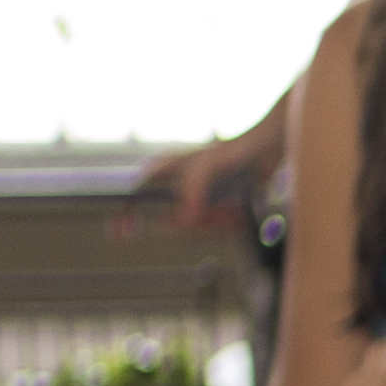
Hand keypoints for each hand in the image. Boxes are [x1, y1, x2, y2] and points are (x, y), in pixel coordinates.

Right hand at [130, 107, 289, 236]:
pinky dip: (228, 224)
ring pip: (196, 229)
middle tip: (221, 212)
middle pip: (173, 222)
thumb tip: (183, 218)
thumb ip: (194, 188)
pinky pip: (214, 230)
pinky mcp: (214, 211)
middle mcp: (176, 189)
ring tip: (233, 209)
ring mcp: (195, 202)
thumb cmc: (233, 152)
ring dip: (217, 223)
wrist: (265, 153)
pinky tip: (238, 212)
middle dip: (197, 224)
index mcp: (163, 173)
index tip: (120, 233)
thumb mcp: (209, 165)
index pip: (135, 197)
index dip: (125, 215)